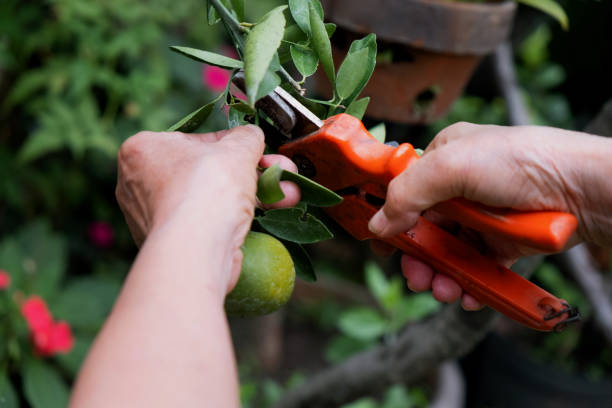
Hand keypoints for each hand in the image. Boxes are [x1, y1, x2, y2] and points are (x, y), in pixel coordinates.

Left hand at [115, 125, 299, 292]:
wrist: (197, 251)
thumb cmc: (209, 188)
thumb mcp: (238, 148)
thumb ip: (246, 136)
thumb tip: (251, 135)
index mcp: (142, 149)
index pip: (194, 141)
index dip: (232, 146)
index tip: (257, 153)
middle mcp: (139, 184)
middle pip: (206, 173)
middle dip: (251, 174)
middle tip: (280, 173)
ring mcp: (153, 219)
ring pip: (212, 201)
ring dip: (255, 197)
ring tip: (289, 196)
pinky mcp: (171, 247)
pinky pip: (208, 225)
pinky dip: (237, 221)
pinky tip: (270, 215)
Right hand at [368, 122, 611, 308]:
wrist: (583, 189)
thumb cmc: (522, 162)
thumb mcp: (452, 166)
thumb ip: (407, 194)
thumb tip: (377, 225)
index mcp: (444, 158)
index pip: (404, 190)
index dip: (390, 218)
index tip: (382, 246)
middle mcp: (460, 187)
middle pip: (424, 228)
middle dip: (418, 256)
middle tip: (417, 278)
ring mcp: (482, 216)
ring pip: (448, 252)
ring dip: (441, 275)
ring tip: (444, 291)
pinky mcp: (503, 241)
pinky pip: (477, 267)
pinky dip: (469, 283)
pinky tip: (468, 295)